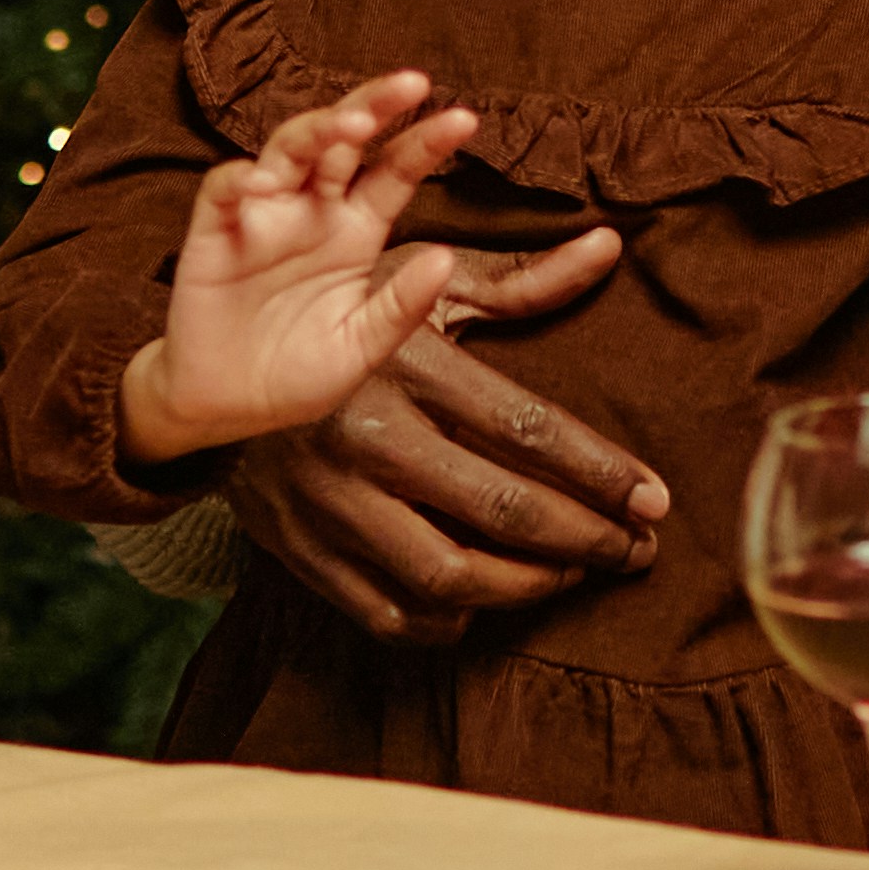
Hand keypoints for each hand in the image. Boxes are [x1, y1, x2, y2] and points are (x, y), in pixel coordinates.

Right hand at [126, 72, 482, 468]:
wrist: (224, 407)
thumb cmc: (294, 374)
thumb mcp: (359, 348)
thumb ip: (400, 307)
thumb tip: (445, 259)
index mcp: (354, 232)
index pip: (394, 173)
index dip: (424, 144)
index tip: (464, 119)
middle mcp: (312, 211)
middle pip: (343, 142)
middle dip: (373, 107)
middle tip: (410, 84)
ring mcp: (263, 216)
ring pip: (288, 150)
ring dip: (317, 130)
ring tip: (350, 123)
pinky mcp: (214, 232)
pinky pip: (222, 191)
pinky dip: (236, 180)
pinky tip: (257, 182)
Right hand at [220, 227, 669, 646]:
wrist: (213, 373)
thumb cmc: (342, 318)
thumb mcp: (422, 282)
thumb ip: (522, 280)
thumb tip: (609, 249)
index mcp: (404, 363)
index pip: (528, 431)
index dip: (602, 473)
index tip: (655, 499)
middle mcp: (365, 435)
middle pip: (501, 511)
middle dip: (588, 539)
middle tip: (636, 550)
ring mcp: (328, 501)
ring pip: (449, 576)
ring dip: (528, 587)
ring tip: (573, 574)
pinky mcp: (299, 549)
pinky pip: (387, 613)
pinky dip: (448, 620)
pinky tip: (487, 600)